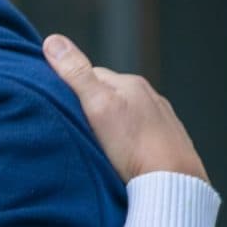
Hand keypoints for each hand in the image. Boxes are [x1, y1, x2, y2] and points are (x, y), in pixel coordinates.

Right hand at [43, 34, 208, 182]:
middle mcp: (149, 96)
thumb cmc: (134, 148)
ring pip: (124, 113)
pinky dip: (128, 139)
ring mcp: (161, 118)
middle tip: (74, 128)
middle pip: (107, 94)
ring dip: (110, 124)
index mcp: (130, 83)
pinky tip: (122, 155)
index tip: (58, 108)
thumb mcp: (97, 107)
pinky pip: (139, 132)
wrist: (174, 185)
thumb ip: (76, 74)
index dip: (70, 89)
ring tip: (97, 145)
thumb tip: (53, 41)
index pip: (89, 75)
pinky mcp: (167, 141)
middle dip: (90, 105)